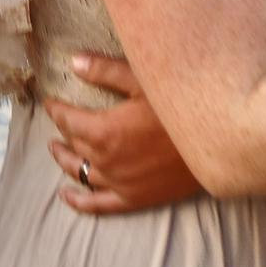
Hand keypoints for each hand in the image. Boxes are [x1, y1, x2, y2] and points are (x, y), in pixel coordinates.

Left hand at [43, 55, 203, 215]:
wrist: (216, 143)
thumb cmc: (179, 106)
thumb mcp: (143, 81)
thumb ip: (105, 71)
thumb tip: (73, 62)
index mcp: (104, 130)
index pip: (68, 120)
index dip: (56, 109)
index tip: (50, 101)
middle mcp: (106, 160)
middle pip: (73, 144)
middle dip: (62, 131)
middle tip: (57, 121)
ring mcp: (118, 183)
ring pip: (80, 173)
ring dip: (65, 160)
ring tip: (56, 149)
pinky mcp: (134, 199)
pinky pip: (97, 204)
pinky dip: (78, 201)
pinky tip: (66, 195)